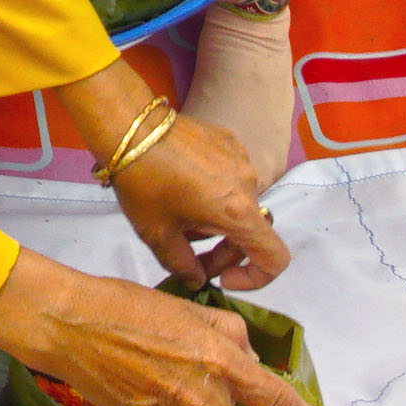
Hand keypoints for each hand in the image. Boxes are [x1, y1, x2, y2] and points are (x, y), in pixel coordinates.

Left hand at [112, 112, 290, 288]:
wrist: (130, 127)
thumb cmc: (142, 182)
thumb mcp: (157, 234)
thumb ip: (183, 266)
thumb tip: (197, 279)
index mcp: (237, 212)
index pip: (275, 258)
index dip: (256, 279)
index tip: (223, 277)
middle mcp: (249, 185)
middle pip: (253, 233)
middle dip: (224, 252)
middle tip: (189, 254)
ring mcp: (242, 159)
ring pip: (240, 206)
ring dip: (218, 222)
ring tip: (181, 217)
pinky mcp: (230, 142)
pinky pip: (232, 180)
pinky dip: (216, 195)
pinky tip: (184, 188)